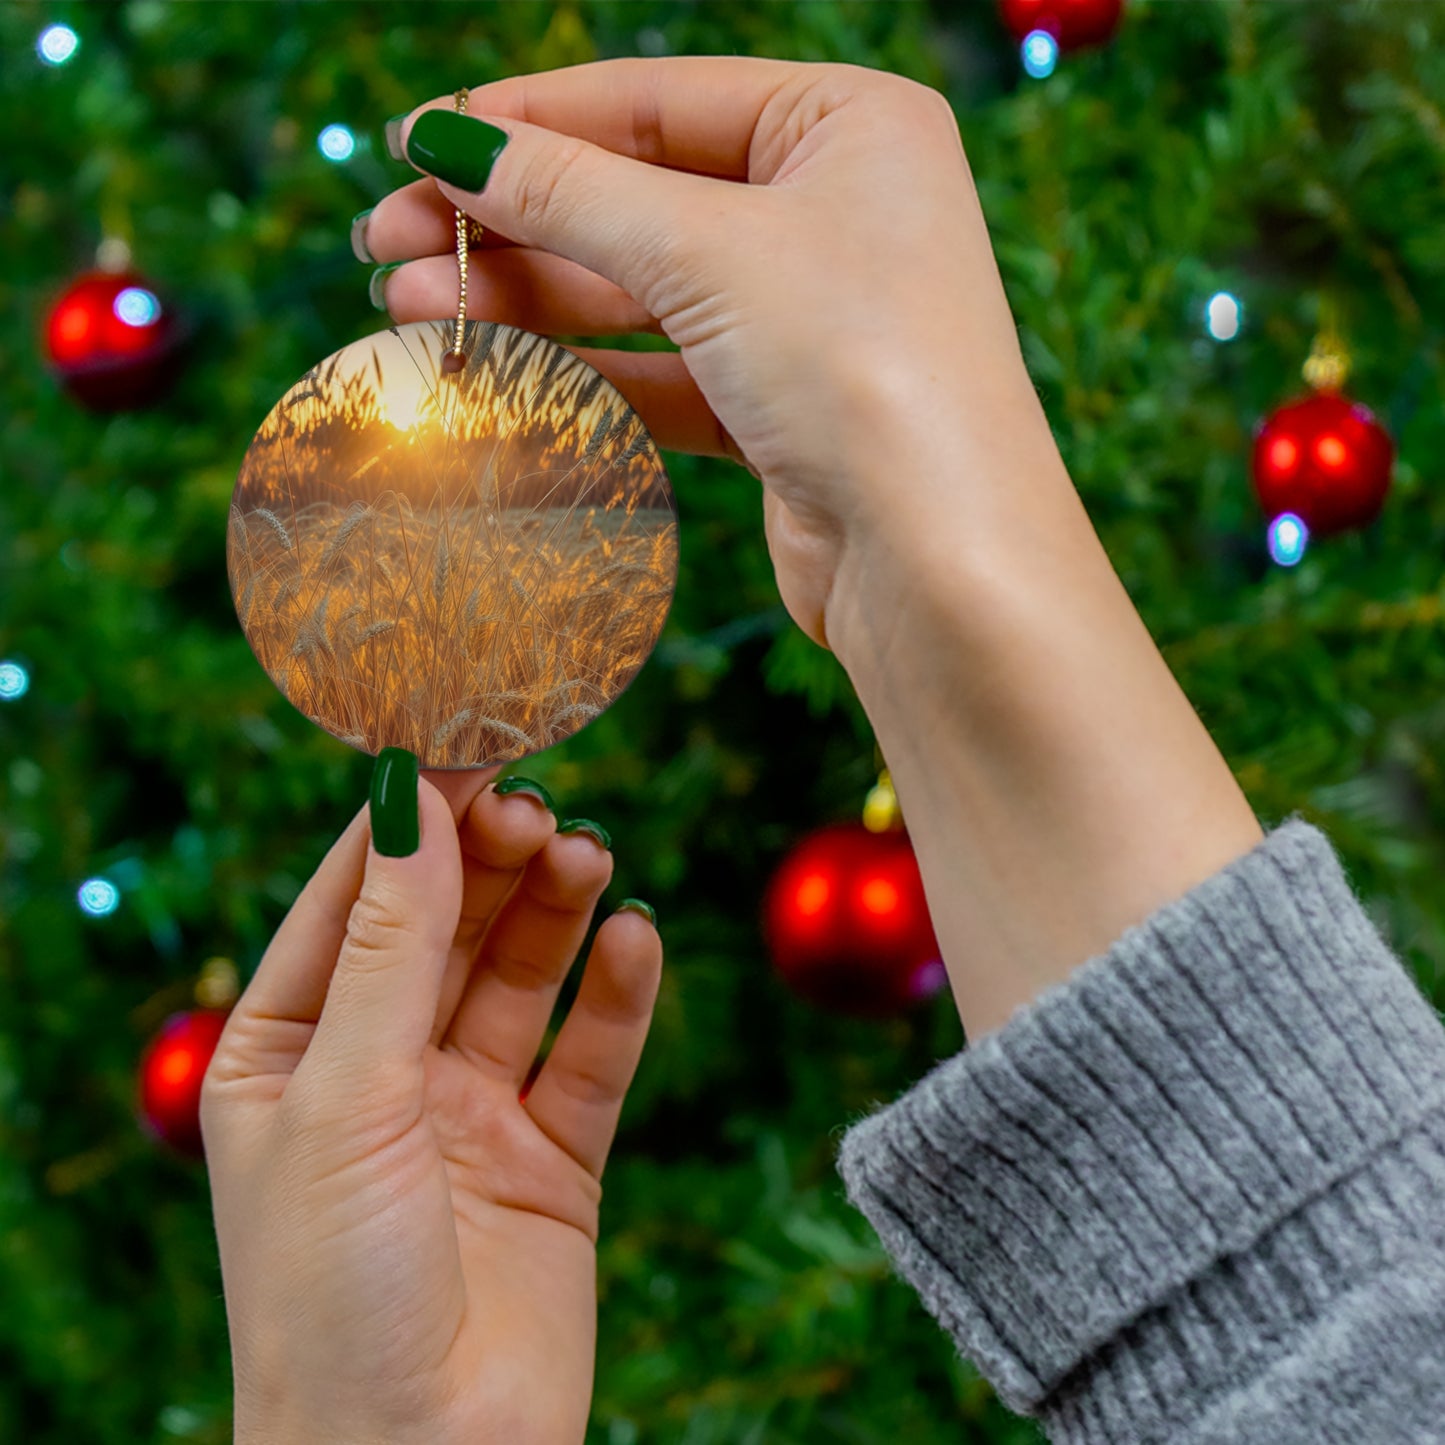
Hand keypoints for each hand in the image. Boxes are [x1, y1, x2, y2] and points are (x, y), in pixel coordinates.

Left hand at [201, 767, 660, 1444]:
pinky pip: (591, 1056)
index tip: (465, 745)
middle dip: (490, 863)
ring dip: (555, 912)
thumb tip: (412, 802)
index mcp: (288, 1053)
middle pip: (446, 928)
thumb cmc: (332, 1294)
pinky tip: (635, 940)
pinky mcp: (552, 1159)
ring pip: (521, 978)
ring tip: (589, 857)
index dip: (408, 824)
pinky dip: (617, 995)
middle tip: (539, 805)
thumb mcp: (346, 1096)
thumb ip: (390, 947)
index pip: (351, 902)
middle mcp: (379, 1072)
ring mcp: (468, 1113)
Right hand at [360, 57, 1054, 656]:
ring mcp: (809, 316)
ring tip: (407, 306)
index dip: (526, 121)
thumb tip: (449, 141)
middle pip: (637, 197)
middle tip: (385, 241)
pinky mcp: (782, 410)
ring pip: (640, 291)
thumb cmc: (860, 369)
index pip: (655, 100)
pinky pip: (662, 373)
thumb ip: (571, 192)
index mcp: (848, 125)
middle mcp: (835, 211)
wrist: (939, 562)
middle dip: (508, 221)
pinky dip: (579, 373)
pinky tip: (490, 370)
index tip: (414, 143)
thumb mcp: (707, 251)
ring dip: (525, 299)